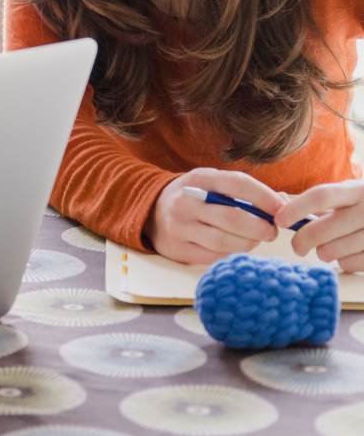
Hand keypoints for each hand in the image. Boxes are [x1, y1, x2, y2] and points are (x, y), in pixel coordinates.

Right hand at [144, 168, 284, 264]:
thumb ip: (245, 191)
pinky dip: (232, 254)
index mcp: (198, 178)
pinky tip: (236, 247)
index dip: (264, 197)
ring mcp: (180, 226)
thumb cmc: (194, 196)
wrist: (151, 211)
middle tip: (271, 231)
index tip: (283, 210)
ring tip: (255, 239)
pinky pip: (214, 257)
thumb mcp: (212, 183)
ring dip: (249, 243)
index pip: (237, 184)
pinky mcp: (178, 249)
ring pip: (224, 241)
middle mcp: (186, 201)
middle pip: (233, 218)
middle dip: (261, 227)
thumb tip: (284, 203)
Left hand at [276, 180, 363, 272]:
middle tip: (297, 246)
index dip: (296, 209)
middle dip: (302, 240)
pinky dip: (341, 263)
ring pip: (333, 251)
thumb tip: (277, 202)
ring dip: (322, 252)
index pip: (321, 196)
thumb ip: (315, 201)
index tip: (279, 220)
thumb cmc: (363, 206)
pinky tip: (347, 254)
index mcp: (355, 190)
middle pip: (323, 229)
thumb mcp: (346, 194)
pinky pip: (349, 265)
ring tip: (327, 247)